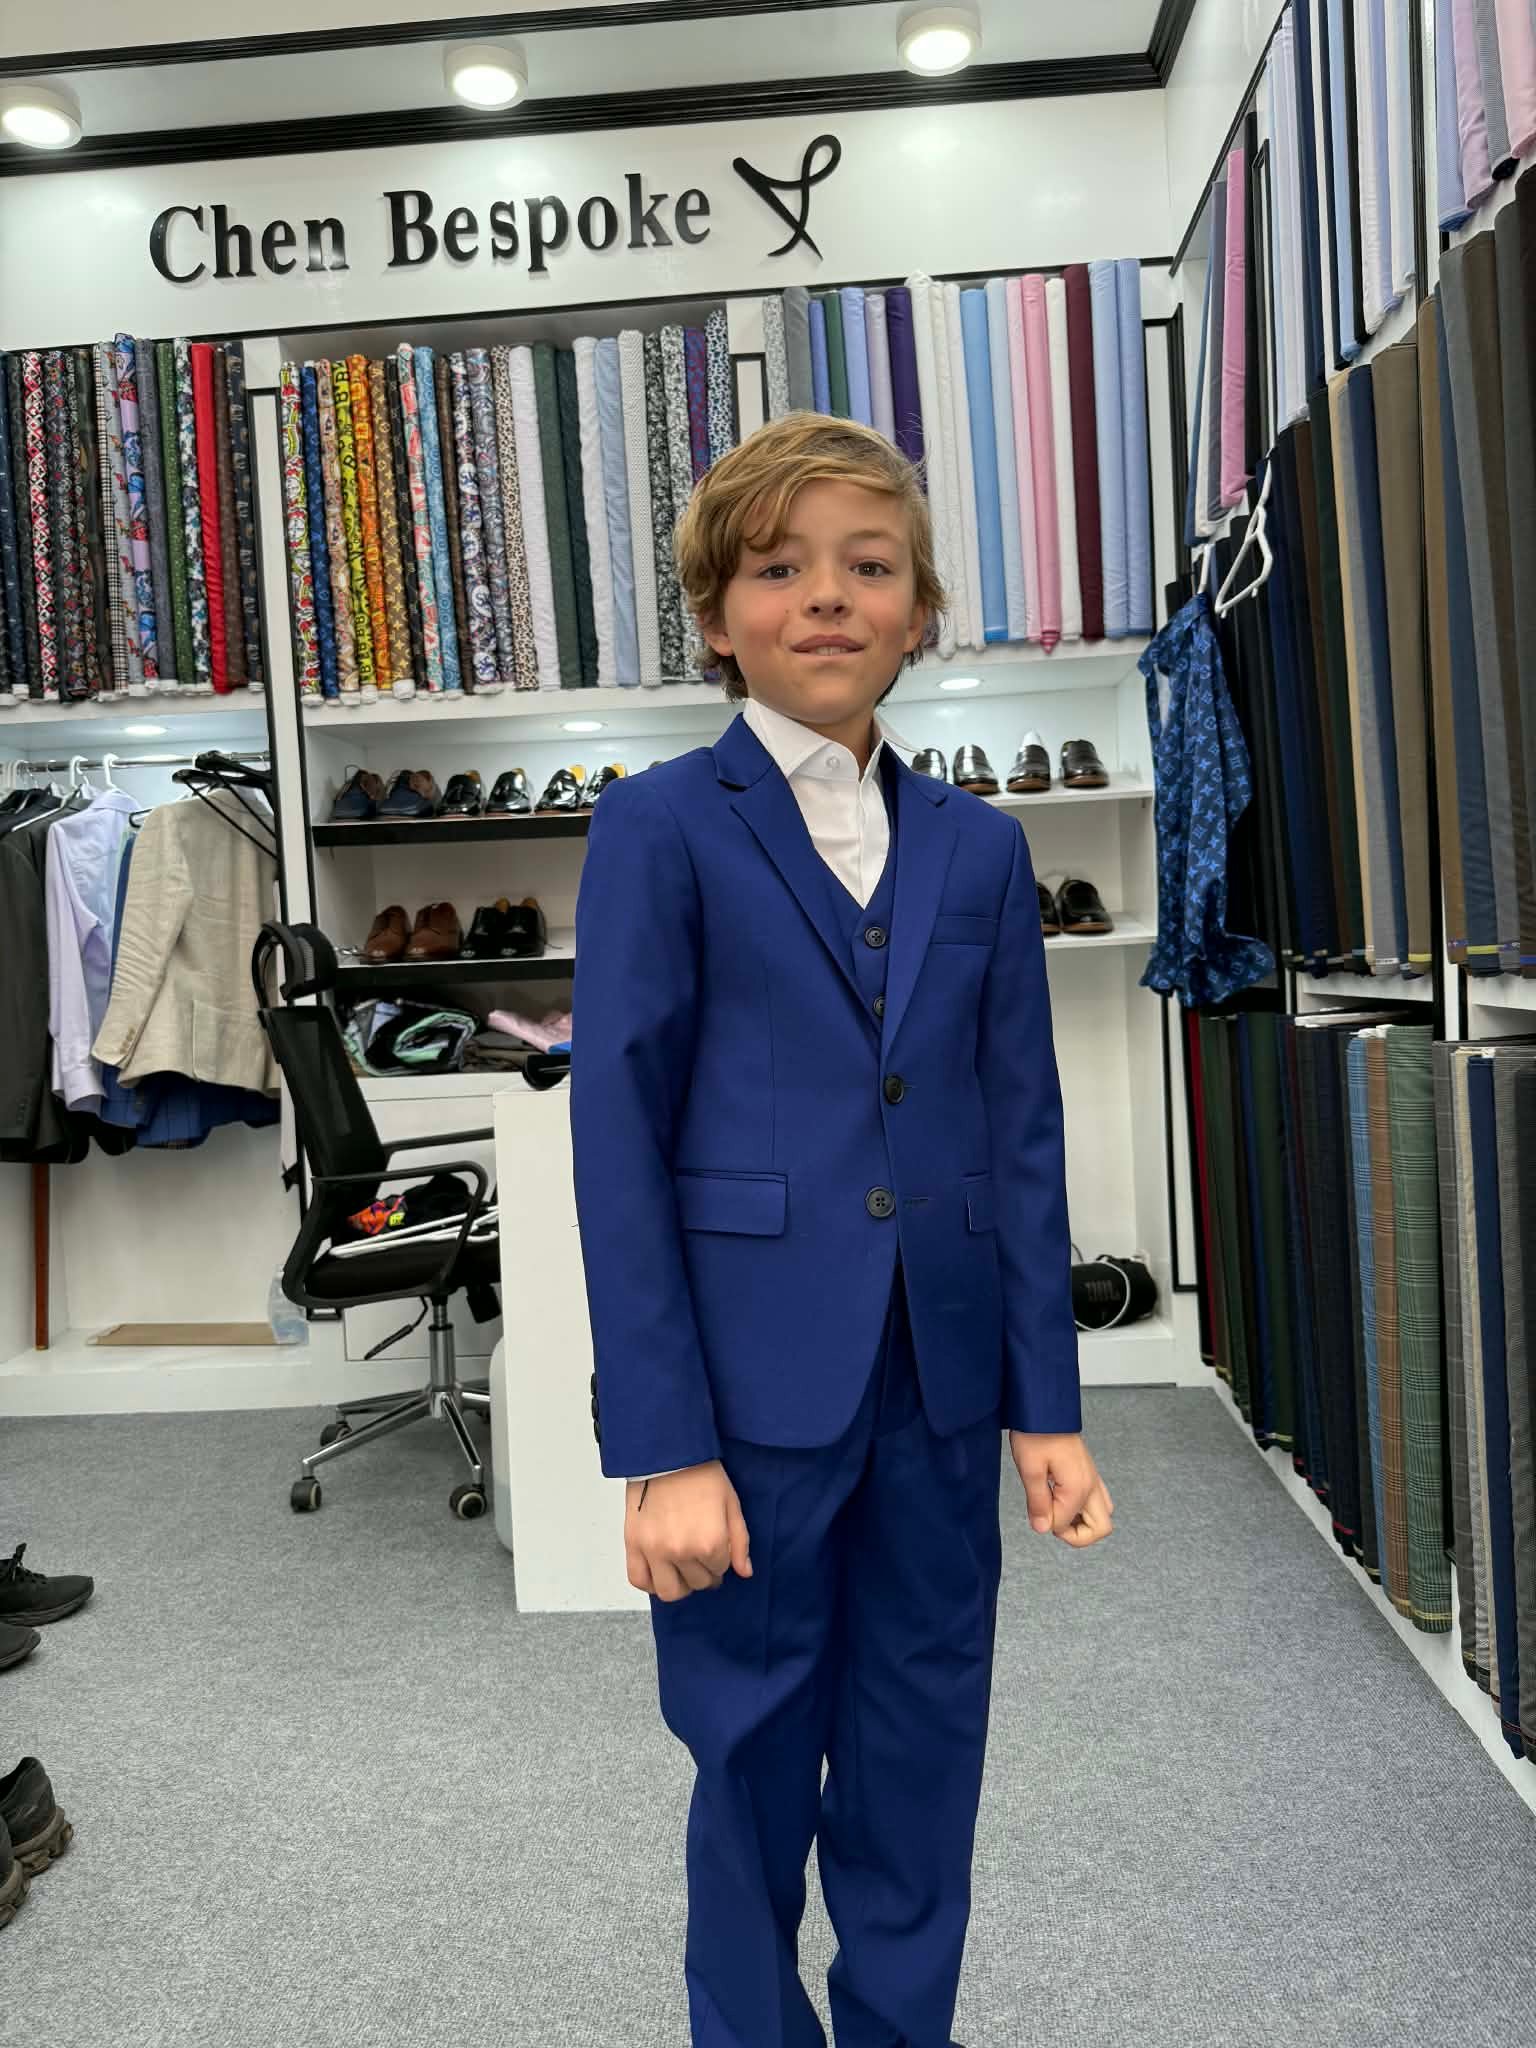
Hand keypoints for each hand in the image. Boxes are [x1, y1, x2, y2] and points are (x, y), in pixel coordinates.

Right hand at [624, 1461, 752, 1602]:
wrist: (667, 1454)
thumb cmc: (700, 1474)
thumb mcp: (731, 1505)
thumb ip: (740, 1542)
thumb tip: (744, 1572)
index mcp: (710, 1543)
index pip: (720, 1570)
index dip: (720, 1559)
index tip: (715, 1547)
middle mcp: (682, 1552)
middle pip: (697, 1583)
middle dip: (703, 1573)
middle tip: (700, 1558)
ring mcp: (655, 1550)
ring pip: (669, 1592)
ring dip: (679, 1585)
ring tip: (681, 1569)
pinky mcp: (633, 1544)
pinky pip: (639, 1580)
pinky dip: (649, 1582)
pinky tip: (659, 1571)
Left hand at [1009, 1432, 1113, 1546]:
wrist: (1044, 1407)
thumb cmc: (1036, 1432)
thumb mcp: (1030, 1469)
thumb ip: (1038, 1502)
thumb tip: (1042, 1528)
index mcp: (1079, 1487)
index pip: (1065, 1525)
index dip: (1046, 1524)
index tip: (1034, 1511)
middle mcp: (1092, 1485)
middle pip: (1102, 1528)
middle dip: (1077, 1535)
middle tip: (1052, 1520)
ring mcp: (1093, 1479)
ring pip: (1102, 1515)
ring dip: (1081, 1522)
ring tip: (1055, 1510)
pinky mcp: (1088, 1473)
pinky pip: (1096, 1500)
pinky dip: (1081, 1509)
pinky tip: (1060, 1499)